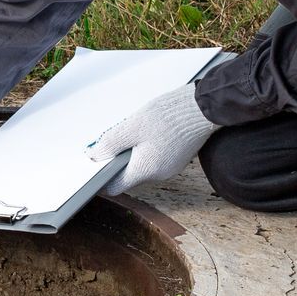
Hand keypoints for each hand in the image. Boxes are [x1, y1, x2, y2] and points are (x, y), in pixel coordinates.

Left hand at [91, 84, 217, 194]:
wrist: (202, 109)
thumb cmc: (170, 117)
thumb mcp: (132, 127)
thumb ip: (110, 143)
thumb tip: (94, 155)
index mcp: (144, 170)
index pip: (115, 186)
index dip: (103, 177)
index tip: (96, 165)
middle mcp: (158, 174)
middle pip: (130, 173)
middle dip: (121, 158)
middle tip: (120, 136)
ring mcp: (170, 167)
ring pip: (144, 163)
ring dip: (136, 150)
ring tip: (140, 129)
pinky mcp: (178, 158)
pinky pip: (157, 157)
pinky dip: (150, 147)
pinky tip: (153, 130)